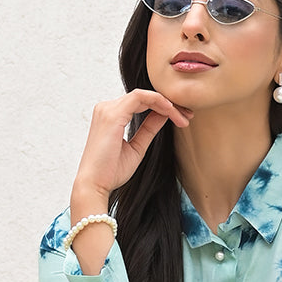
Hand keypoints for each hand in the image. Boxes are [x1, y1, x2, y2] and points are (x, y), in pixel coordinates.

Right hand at [72, 89, 191, 205]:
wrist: (94, 186)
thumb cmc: (111, 172)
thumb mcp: (137, 148)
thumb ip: (149, 129)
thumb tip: (163, 115)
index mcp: (110, 116)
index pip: (141, 103)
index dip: (163, 108)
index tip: (182, 119)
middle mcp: (106, 109)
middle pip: (144, 97)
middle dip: (169, 104)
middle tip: (188, 115)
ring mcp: (107, 109)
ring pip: (144, 95)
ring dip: (167, 103)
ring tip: (183, 116)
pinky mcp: (112, 114)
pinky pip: (140, 97)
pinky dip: (158, 102)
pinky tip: (172, 112)